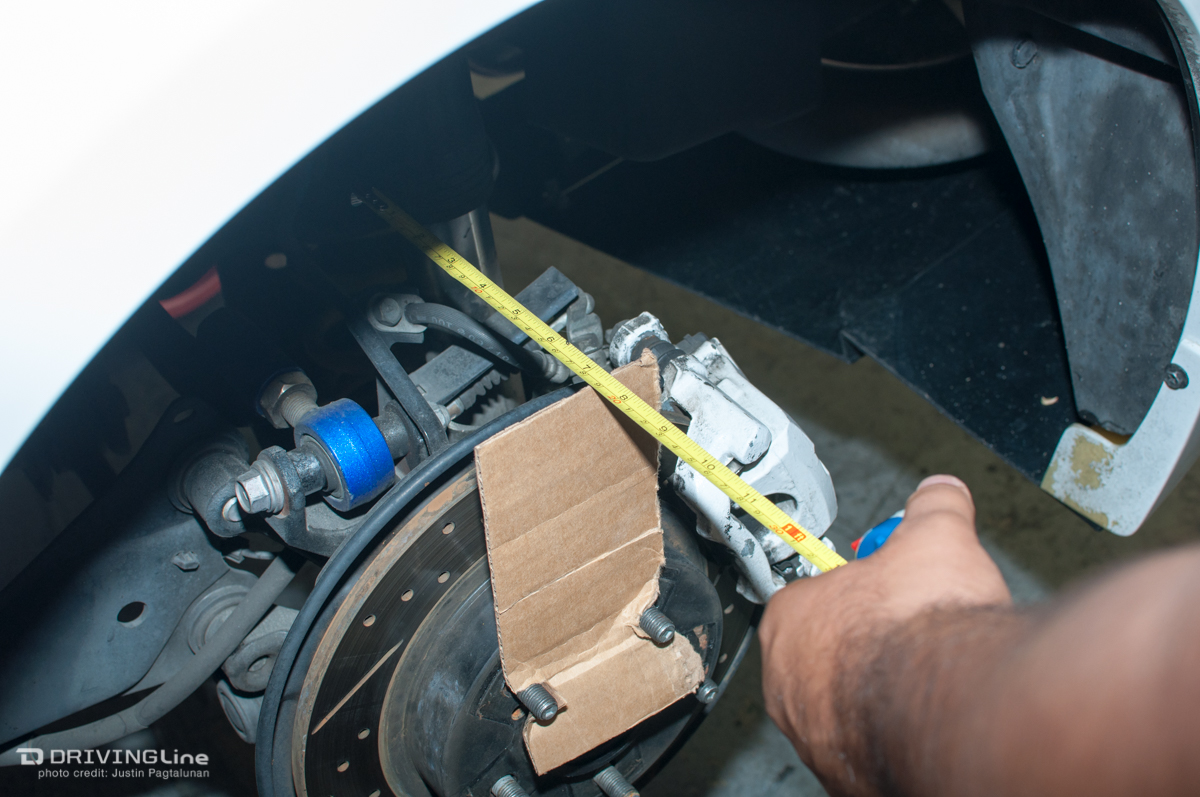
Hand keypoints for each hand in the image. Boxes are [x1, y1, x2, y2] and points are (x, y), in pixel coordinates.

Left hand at [759, 475, 1010, 795]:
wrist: (956, 707)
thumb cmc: (925, 630)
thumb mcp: (936, 538)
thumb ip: (933, 509)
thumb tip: (941, 493)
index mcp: (790, 617)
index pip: (808, 597)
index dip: (851, 591)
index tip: (880, 591)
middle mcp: (786, 682)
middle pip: (820, 653)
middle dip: (861, 642)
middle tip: (906, 632)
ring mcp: (812, 735)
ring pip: (837, 706)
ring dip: (872, 691)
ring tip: (919, 676)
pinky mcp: (846, 776)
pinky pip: (862, 748)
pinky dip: (889, 733)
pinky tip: (922, 717)